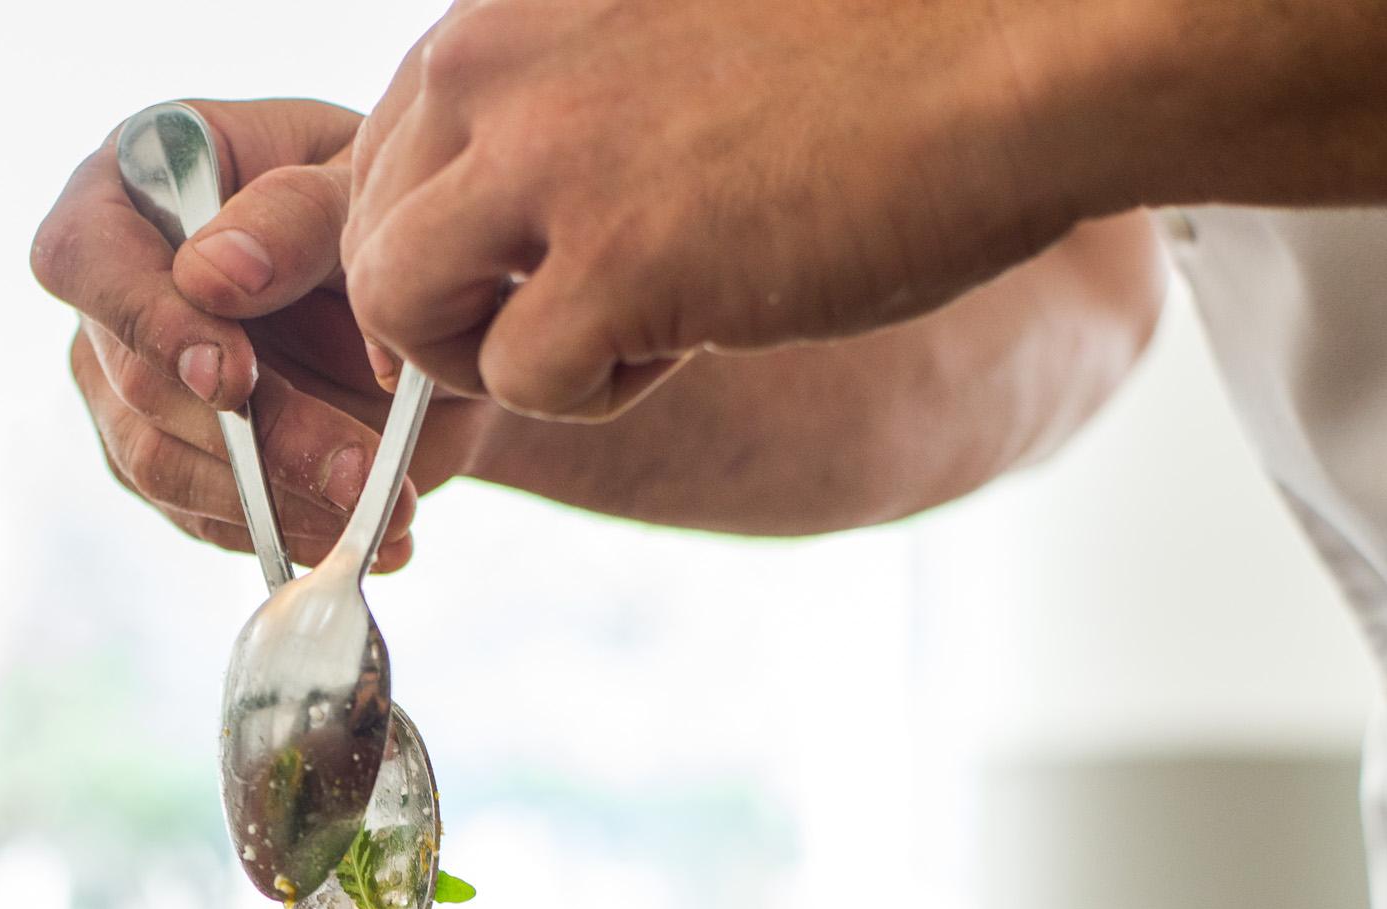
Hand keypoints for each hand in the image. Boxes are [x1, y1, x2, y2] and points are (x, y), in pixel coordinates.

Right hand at [30, 98, 500, 571]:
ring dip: (273, 501)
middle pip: (134, 382)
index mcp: (137, 182)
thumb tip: (210, 274)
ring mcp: (129, 384)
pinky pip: (204, 518)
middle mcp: (113, 290)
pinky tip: (364, 530)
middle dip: (251, 438)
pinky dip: (286, 533)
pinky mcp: (172, 461)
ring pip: (161, 465)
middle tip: (359, 470)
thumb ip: (296, 216)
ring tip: (381, 505)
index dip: (146, 323)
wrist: (426, 309)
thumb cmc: (381, 213)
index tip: (232, 378)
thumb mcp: (363, 187)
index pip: (83, 255)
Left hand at [345, 0, 1093, 419]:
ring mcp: (543, 161)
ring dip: (492, 352)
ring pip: (397, 310)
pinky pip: (516, 382)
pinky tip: (692, 336)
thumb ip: (559, 88)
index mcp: (504, 10)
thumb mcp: (658, 32)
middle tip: (582, 308)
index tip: (519, 270)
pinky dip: (593, 392)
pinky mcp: (610, 262)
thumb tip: (488, 198)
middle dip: (453, 305)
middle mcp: (494, 66)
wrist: (1019, 45)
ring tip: (617, 329)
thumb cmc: (873, 46)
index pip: (377, 155)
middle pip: (367, 237)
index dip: (438, 242)